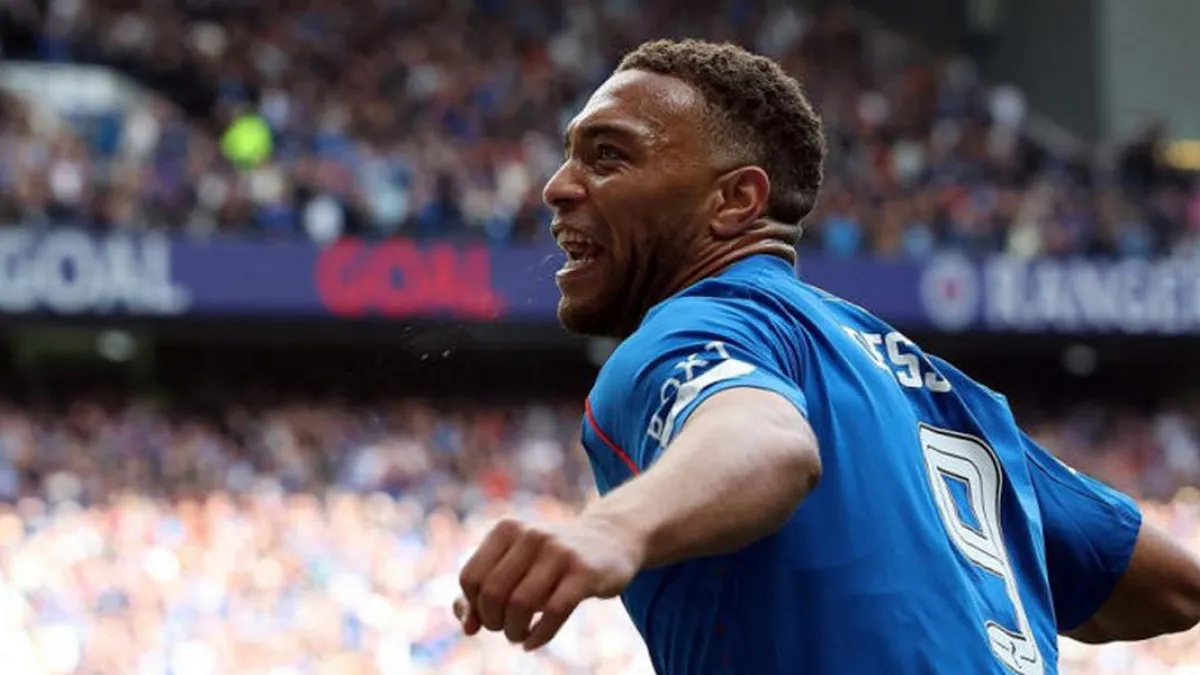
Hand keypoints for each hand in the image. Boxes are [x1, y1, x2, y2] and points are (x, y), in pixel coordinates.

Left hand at [455, 515, 643, 650]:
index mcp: (507, 529)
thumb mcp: (515, 567)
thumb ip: (482, 592)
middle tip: (505, 628)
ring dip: (514, 632)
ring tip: (519, 636)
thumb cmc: (551, 561)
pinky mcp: (584, 571)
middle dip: (493, 621)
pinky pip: (553, 612)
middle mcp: (531, 534)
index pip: (470, 577)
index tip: (489, 614)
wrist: (609, 540)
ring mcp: (559, 551)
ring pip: (520, 605)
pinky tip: (533, 642)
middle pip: (492, 593)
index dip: (474, 605)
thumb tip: (467, 627)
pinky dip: (538, 636)